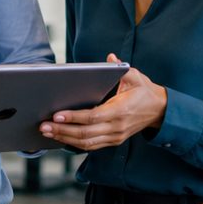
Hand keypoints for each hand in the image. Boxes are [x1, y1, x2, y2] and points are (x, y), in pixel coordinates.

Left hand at [39, 53, 166, 151]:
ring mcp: (115, 136)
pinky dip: (73, 143)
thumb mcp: (135, 77)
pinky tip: (60, 137)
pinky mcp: (113, 141)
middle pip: (85, 133)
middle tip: (43, 125)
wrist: (159, 110)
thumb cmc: (144, 91)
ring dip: (64, 138)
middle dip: (62, 130)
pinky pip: (91, 146)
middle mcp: (117, 127)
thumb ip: (121, 68)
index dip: (74, 117)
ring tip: (46, 132)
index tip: (56, 115)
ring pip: (86, 143)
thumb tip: (110, 58)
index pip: (93, 116)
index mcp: (121, 110)